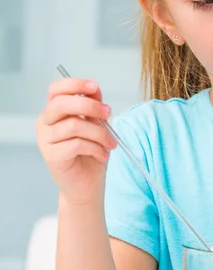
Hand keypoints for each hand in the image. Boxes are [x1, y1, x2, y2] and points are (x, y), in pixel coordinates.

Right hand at [36, 78, 117, 203]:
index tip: (95, 86)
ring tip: (110, 143)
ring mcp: (45, 140)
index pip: (56, 89)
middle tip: (108, 113)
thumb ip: (94, 108)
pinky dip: (96, 148)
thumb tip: (95, 90)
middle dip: (90, 105)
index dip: (74, 83)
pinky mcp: (51, 156)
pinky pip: (77, 144)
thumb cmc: (92, 154)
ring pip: (74, 125)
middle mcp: (45, 123)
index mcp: (55, 112)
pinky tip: (102, 155)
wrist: (87, 185)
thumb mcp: (97, 126)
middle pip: (62, 103)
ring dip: (99, 133)